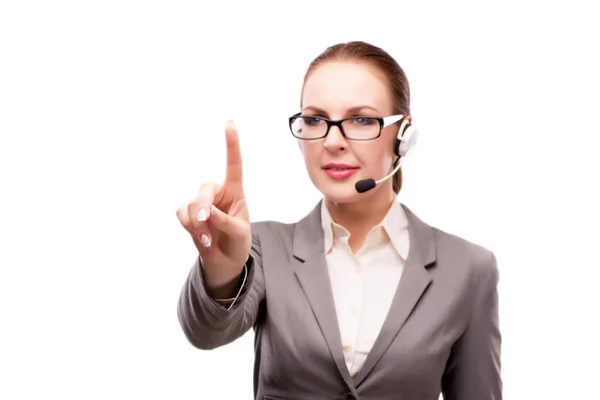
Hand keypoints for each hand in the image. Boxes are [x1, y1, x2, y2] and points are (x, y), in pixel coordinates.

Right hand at [176, 121, 250, 288]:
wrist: (225, 262)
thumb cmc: (237, 242)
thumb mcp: (239, 234)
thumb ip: (226, 222)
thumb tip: (207, 213)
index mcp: (235, 191)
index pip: (234, 165)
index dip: (231, 145)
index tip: (229, 123)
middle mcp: (217, 193)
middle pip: (204, 190)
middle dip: (203, 209)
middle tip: (206, 227)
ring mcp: (201, 203)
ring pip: (191, 204)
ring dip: (197, 224)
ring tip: (207, 240)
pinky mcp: (188, 214)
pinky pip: (181, 214)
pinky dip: (188, 227)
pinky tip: (199, 238)